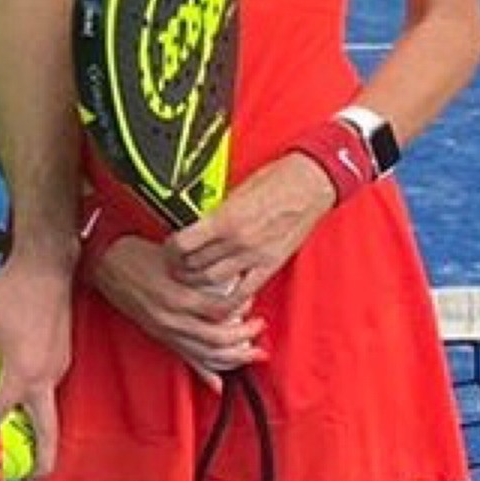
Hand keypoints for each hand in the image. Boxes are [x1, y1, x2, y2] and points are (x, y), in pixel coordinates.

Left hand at [0, 246, 73, 477]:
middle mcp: (47, 378)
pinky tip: (18, 396)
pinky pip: (49, 389)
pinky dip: (36, 402)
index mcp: (24, 374)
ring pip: (48, 409)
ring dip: (36, 429)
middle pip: (48, 432)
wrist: (49, 265)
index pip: (0, 415)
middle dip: (42, 461)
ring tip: (18, 445)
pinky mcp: (63, 357)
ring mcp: (59, 368)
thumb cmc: (12, 290)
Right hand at [88, 230, 264, 384]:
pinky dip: (206, 373)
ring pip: (206, 355)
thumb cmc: (135, 255)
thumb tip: (228, 280)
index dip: (241, 308)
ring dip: (233, 358)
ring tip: (252, 354)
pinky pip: (187, 359)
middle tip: (259, 329)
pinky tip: (219, 383)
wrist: (104, 264)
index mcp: (177, 297)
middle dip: (245, 339)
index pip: (220, 311)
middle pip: (218, 339)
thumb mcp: (172, 255)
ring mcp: (165, 331)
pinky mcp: (160, 336)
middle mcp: (171, 319)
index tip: (252, 302)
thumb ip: (200, 269)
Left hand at [163, 153, 336, 313]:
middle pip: (193, 265)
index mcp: (225, 218)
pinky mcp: (270, 265)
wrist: (310, 184)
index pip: (183, 243)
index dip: (170, 249)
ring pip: (212, 281)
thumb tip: (198, 224)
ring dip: (199, 283)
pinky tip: (219, 298)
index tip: (169, 248)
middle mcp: (237, 240)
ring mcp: (254, 255)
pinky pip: (243, 292)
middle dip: (180, 267)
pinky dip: (227, 299)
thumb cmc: (277, 180)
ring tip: (194, 279)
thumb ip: (215, 213)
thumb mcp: (235, 191)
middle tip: (176, 266)